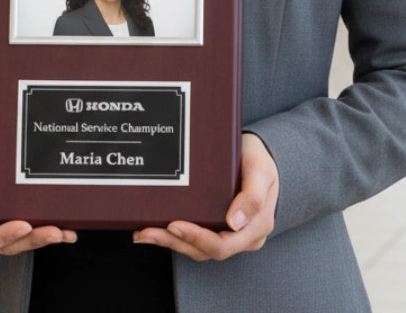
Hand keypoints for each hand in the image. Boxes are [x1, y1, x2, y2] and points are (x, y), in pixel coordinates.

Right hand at [0, 143, 76, 256]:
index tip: (23, 225)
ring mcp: (0, 228)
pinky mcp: (17, 222)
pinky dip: (50, 234)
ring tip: (63, 232)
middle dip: (31, 240)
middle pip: (6, 246)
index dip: (2, 237)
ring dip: (43, 239)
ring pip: (22, 242)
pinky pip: (32, 233)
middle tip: (52, 231)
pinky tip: (68, 232)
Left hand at [133, 132, 278, 261]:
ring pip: (195, 247)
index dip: (197, 238)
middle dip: (173, 242)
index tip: (174, 225)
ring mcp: (227, 234)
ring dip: (168, 241)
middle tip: (146, 231)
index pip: (223, 245)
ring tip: (143, 232)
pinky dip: (173, 235)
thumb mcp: (261, 171)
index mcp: (255, 228)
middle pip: (204, 250)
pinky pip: (193, 237)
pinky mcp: (215, 227)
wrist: (259, 155)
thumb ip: (253, 196)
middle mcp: (241, 237)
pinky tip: (152, 227)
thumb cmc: (261, 161)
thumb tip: (235, 222)